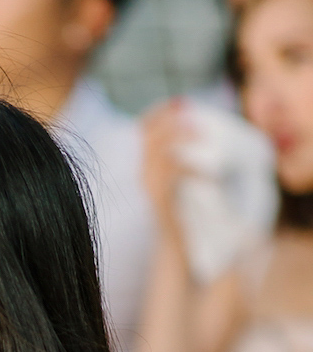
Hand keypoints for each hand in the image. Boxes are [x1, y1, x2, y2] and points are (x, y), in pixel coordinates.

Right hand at [141, 99, 193, 243]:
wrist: (174, 249)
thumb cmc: (181, 213)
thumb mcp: (178, 181)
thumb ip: (179, 158)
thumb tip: (193, 130)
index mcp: (146, 166)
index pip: (142, 129)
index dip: (158, 112)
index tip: (179, 102)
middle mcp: (143, 175)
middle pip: (149, 136)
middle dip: (170, 119)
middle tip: (193, 113)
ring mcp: (151, 189)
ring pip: (159, 152)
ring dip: (180, 137)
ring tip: (201, 133)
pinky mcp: (162, 202)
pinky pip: (173, 175)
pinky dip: (191, 166)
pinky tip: (208, 170)